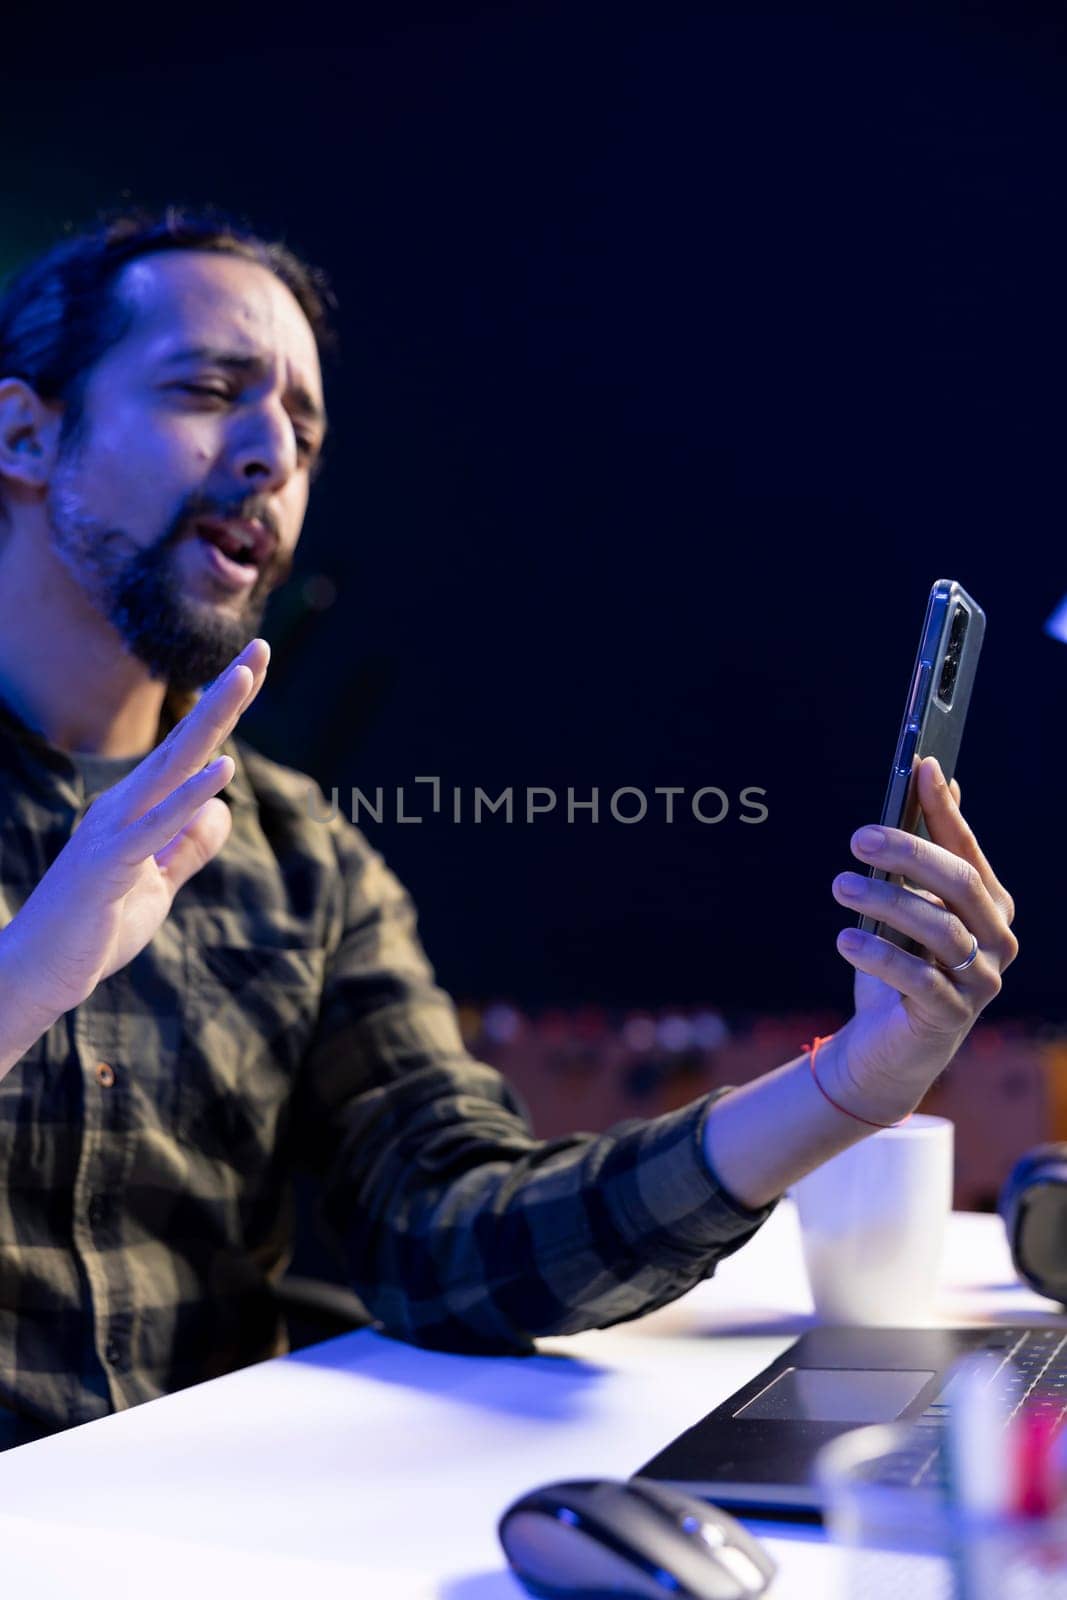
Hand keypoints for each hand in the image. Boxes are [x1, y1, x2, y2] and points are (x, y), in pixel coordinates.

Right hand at [0, 638, 269, 1029]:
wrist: (41, 974)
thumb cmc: (95, 928)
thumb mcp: (159, 884)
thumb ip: (188, 846)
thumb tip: (221, 807)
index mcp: (137, 809)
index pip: (191, 751)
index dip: (224, 710)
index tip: (255, 667)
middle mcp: (124, 807)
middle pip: (186, 742)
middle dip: (224, 695)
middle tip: (260, 650)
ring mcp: (114, 831)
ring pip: (172, 766)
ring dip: (210, 722)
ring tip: (243, 679)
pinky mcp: (109, 865)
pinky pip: (156, 825)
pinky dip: (190, 796)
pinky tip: (222, 769)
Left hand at [825, 757, 1017, 1123]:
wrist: (891, 1045)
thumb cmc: (901, 963)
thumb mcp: (909, 906)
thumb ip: (927, 851)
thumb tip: (938, 777)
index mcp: (990, 905)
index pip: (967, 848)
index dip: (944, 808)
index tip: (920, 765)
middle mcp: (996, 939)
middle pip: (958, 884)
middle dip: (909, 853)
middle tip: (859, 837)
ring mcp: (980, 981)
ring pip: (939, 930)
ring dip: (886, 902)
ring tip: (840, 885)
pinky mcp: (950, 1016)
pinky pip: (919, 979)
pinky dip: (881, 956)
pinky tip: (845, 940)